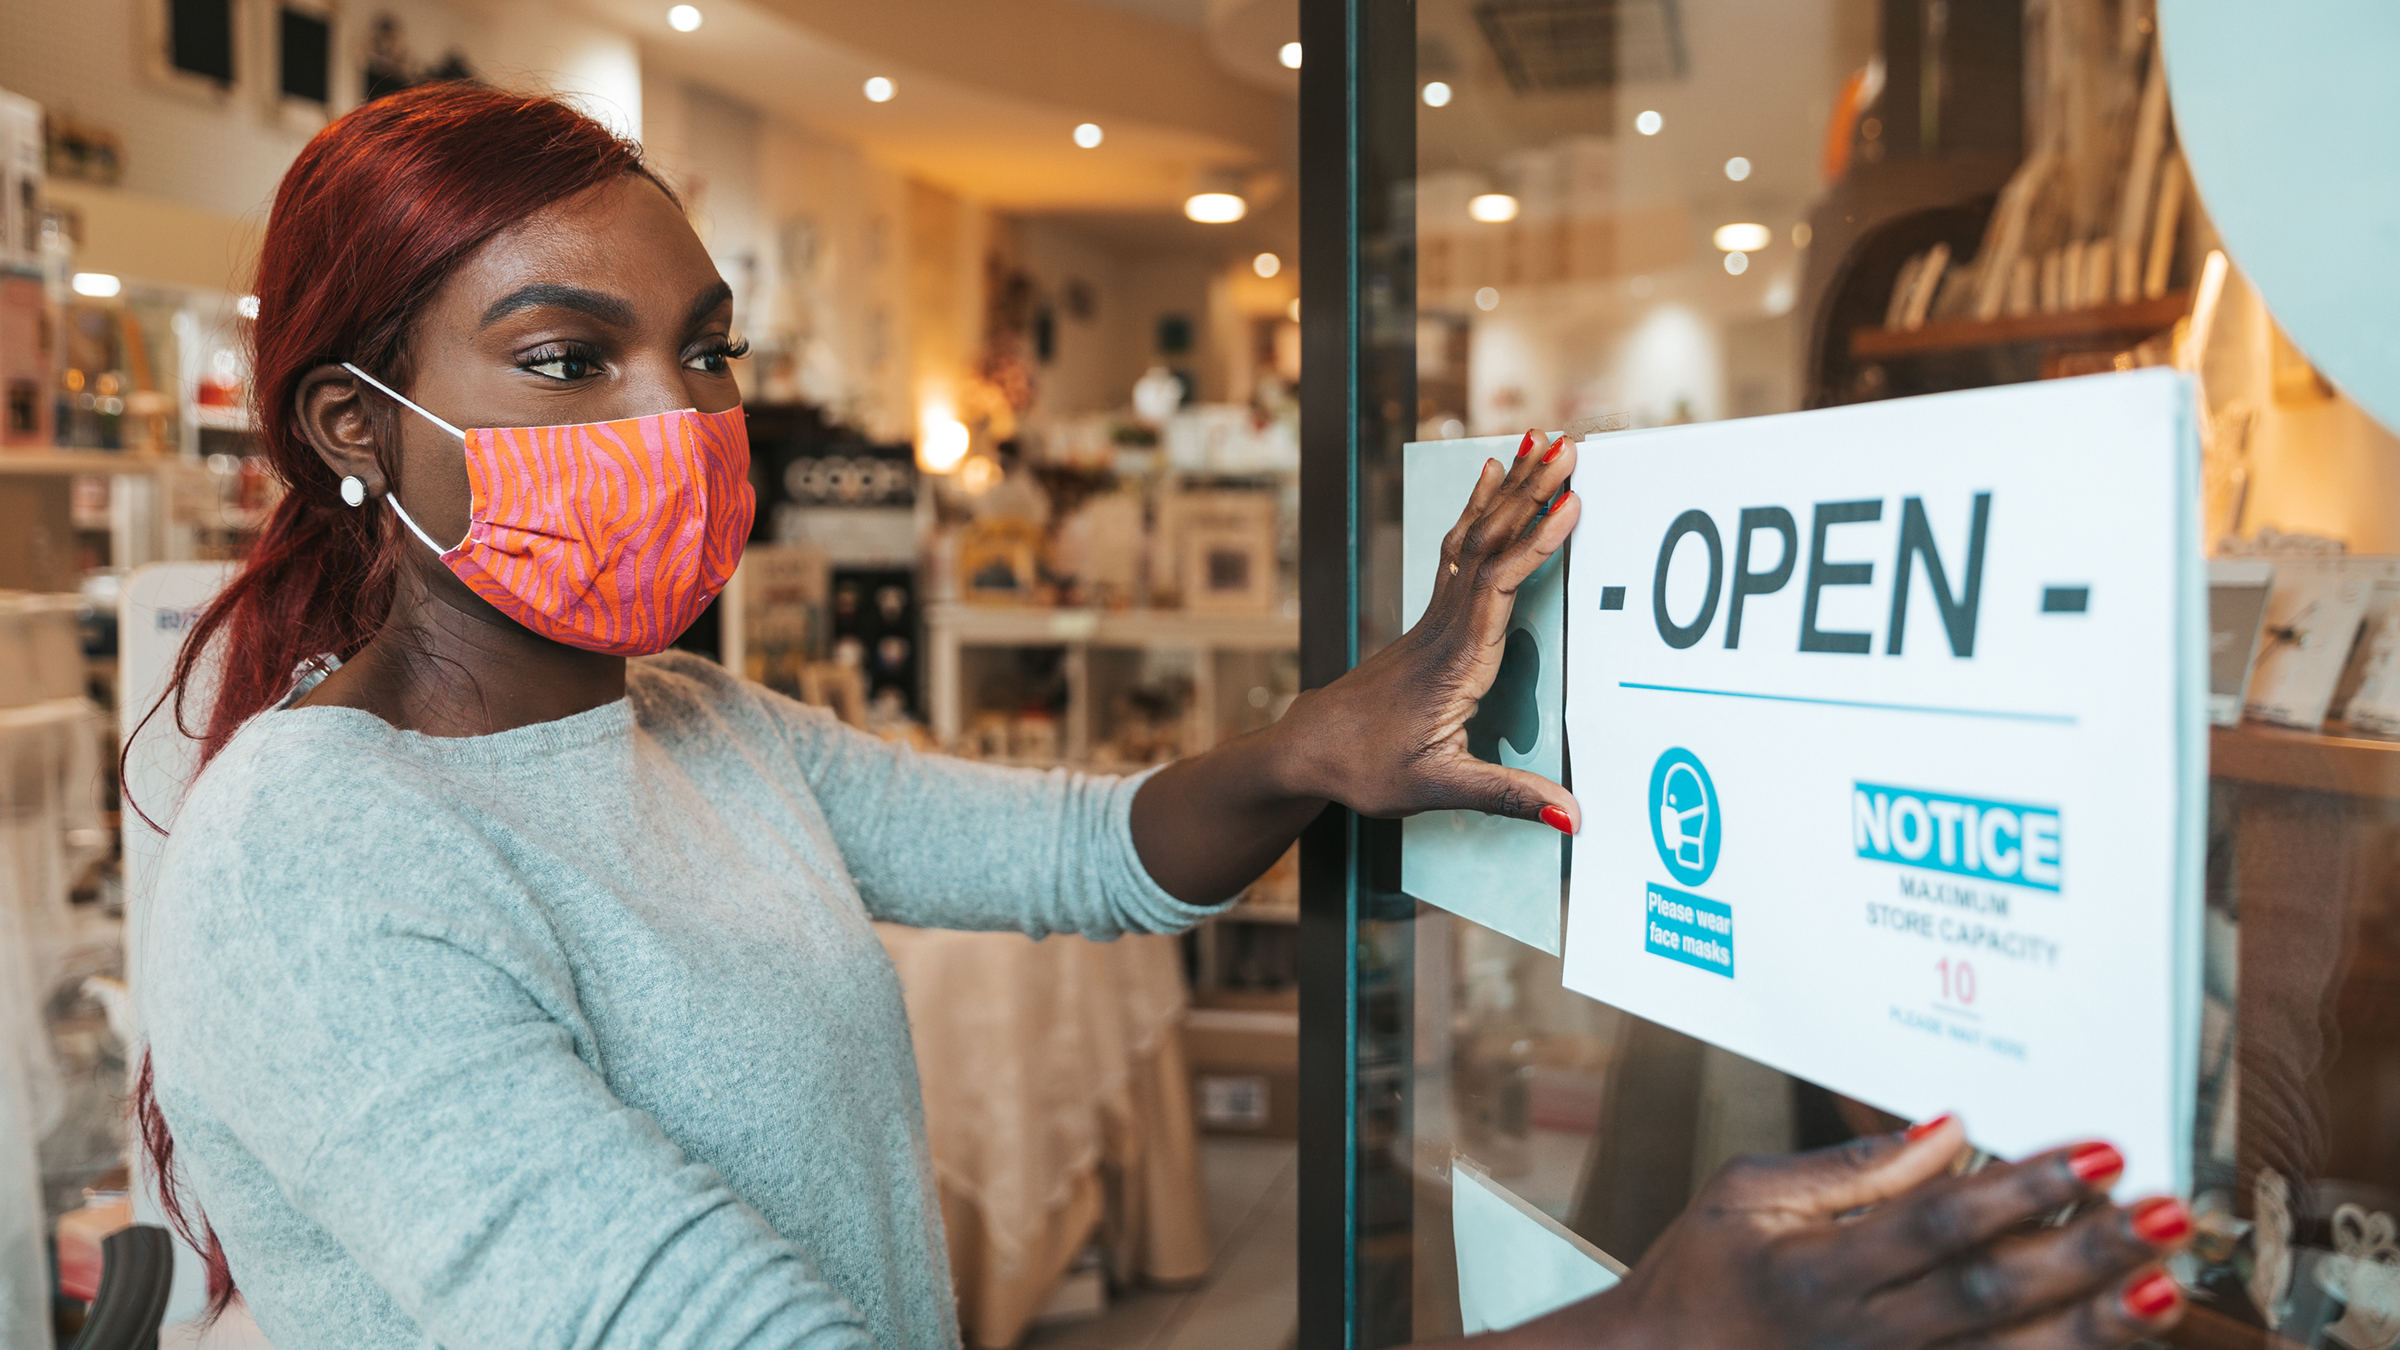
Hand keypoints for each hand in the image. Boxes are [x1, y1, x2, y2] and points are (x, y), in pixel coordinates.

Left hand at [1274, 429, 1582, 830]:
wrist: (1307, 750)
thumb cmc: (1366, 768)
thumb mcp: (1437, 789)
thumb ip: (1506, 795)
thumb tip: (1573, 812)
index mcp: (1454, 663)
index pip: (1497, 588)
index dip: (1534, 544)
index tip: (1570, 504)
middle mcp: (1444, 628)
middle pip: (1489, 544)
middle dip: (1530, 493)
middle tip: (1568, 445)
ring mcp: (1434, 616)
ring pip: (1475, 538)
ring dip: (1510, 489)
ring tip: (1540, 441)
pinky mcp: (1430, 617)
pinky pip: (1459, 549)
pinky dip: (1480, 508)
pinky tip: (1490, 474)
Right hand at [1492, 1118, 2189, 1349]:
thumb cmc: (1697, 1276)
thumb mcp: (1743, 1197)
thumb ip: (1850, 1167)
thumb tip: (1948, 1130)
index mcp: (1815, 1272)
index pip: (1939, 1222)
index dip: (2023, 1188)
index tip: (2097, 1152)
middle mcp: (1859, 1339)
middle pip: (1991, 1294)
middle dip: (2085, 1253)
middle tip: (2166, 1214)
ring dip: (2092, 1327)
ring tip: (2163, 1287)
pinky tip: (2109, 1345)